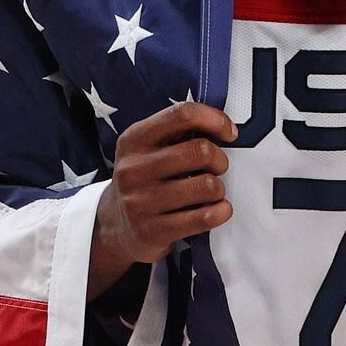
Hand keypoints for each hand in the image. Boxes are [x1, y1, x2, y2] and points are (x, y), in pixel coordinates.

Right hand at [89, 103, 236, 296]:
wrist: (116, 225)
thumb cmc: (146, 179)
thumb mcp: (149, 148)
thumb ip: (179, 132)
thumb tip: (224, 126)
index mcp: (135, 140)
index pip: (182, 114)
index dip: (215, 120)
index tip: (229, 132)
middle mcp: (134, 169)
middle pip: (201, 150)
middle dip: (220, 160)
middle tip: (216, 168)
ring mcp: (141, 201)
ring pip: (208, 185)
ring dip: (219, 189)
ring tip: (209, 192)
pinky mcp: (153, 230)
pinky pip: (205, 217)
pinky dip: (221, 211)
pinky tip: (217, 209)